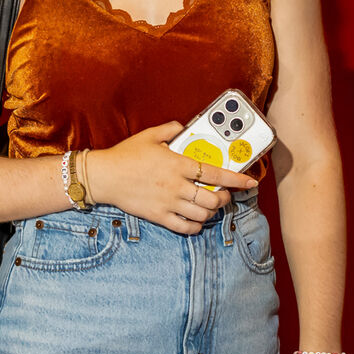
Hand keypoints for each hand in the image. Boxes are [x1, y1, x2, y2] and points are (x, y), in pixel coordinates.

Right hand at [86, 123, 257, 233]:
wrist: (103, 176)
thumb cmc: (126, 155)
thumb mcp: (149, 135)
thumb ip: (170, 129)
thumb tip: (182, 126)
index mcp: (178, 164)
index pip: (215, 172)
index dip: (236, 178)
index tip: (250, 181)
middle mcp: (176, 185)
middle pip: (212, 198)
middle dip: (224, 198)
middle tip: (224, 194)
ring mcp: (168, 203)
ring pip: (202, 213)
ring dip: (212, 211)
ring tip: (211, 205)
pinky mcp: (159, 216)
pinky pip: (185, 227)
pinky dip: (196, 225)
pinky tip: (197, 219)